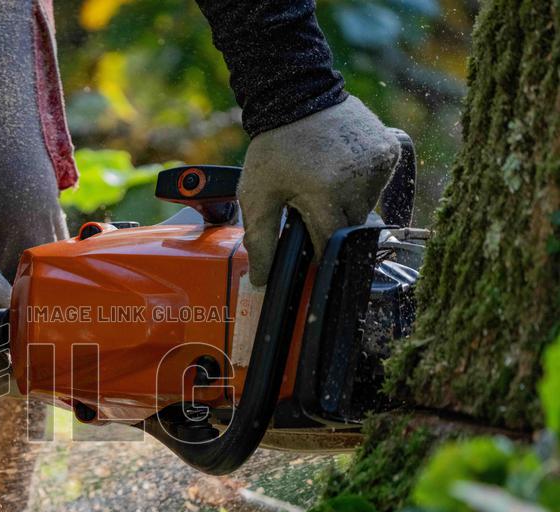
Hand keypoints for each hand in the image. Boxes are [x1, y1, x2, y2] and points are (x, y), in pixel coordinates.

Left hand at [239, 95, 401, 286]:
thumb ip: (260, 240)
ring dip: (347, 205)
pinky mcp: (391, 150)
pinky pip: (382, 184)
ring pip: (367, 207)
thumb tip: (262, 281)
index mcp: (326, 194)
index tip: (306, 246)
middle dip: (330, 224)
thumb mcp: (257, 195)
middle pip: (350, 227)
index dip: (317, 250)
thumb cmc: (273, 149)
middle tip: (309, 204)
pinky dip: (363, 185)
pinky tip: (341, 170)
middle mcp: (359, 180)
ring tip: (323, 181)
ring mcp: (379, 164)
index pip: (330, 243)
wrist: (296, 94)